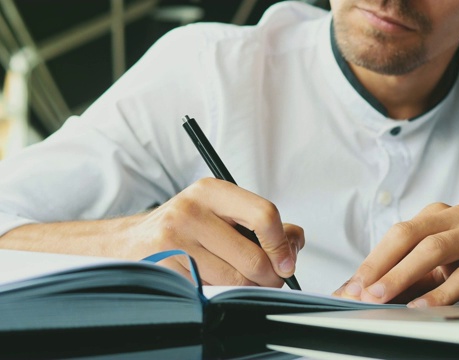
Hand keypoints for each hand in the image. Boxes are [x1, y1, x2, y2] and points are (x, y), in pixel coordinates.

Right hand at [128, 177, 303, 286]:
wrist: (131, 241)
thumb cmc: (187, 226)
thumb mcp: (223, 211)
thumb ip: (263, 223)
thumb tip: (294, 242)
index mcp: (212, 190)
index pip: (264, 215)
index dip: (281, 245)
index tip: (287, 262)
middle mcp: (192, 210)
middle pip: (253, 257)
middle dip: (269, 276)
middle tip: (270, 279)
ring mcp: (175, 240)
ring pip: (235, 280)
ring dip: (247, 287)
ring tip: (242, 279)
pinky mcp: (166, 267)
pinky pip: (212, 290)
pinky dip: (222, 291)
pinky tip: (214, 279)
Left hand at [333, 202, 458, 305]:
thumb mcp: (450, 266)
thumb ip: (416, 276)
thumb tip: (376, 294)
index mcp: (438, 216)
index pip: (395, 235)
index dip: (370, 261)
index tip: (348, 287)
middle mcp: (456, 216)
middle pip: (407, 235)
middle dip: (378, 264)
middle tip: (357, 291)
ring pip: (432, 248)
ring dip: (402, 274)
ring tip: (381, 296)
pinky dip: (443, 291)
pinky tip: (424, 307)